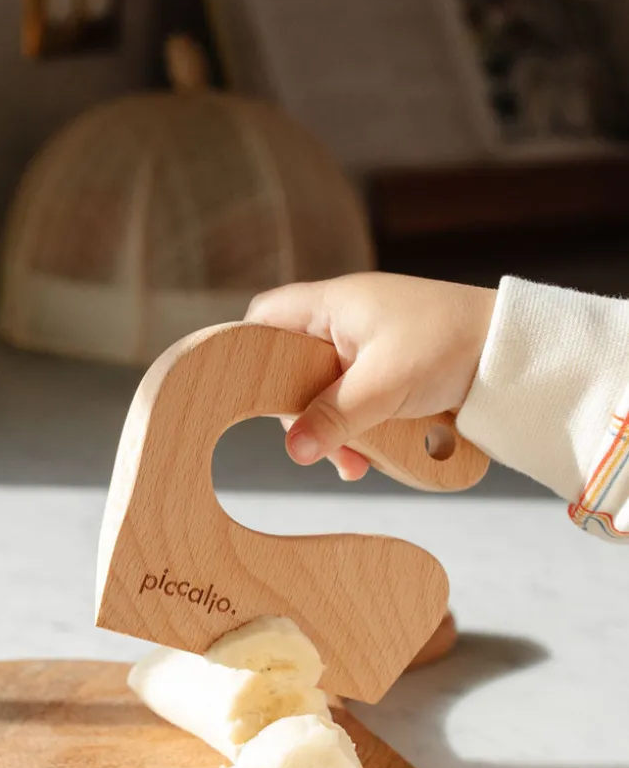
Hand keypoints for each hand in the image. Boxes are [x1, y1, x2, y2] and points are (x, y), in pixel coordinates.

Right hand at [245, 272, 495, 479]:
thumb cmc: (454, 344)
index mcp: (334, 304)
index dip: (250, 351)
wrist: (520, 352)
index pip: (265, 316)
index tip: (247, 393)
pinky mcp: (392, 373)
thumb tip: (294, 450)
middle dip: (303, 413)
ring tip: (353, 463)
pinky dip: (360, 431)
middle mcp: (346, 322)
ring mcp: (369, 348)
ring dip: (335, 430)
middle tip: (316, 444)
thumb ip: (334, 416)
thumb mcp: (385, 385)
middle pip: (294, 367)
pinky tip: (370, 459)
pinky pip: (357, 404)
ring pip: (327, 393)